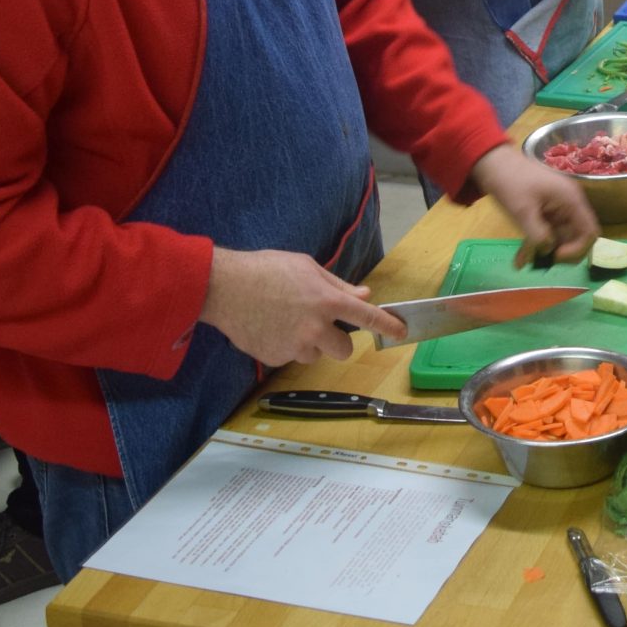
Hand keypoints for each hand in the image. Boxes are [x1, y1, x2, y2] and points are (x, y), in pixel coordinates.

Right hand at [200, 247, 408, 365]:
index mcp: (328, 301)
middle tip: (322, 325)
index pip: (368, 318)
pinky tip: (270, 327)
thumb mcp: (307, 267)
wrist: (225, 287)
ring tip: (286, 321)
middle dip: (338, 341)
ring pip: (315, 355)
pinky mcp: (275, 358)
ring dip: (309, 344)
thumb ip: (337, 285)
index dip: (388, 326)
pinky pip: (290, 357)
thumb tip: (363, 293)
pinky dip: (286, 346)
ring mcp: (295, 346)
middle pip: (344, 350)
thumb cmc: (266, 269)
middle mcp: (315, 328)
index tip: (401, 332)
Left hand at [466, 143, 599, 264]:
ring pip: (560, 237)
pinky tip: (520, 258)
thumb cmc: (510, 182)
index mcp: (571, 200)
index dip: (578, 249)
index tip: (556, 256)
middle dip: (561, 252)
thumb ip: (538, 235)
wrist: (493, 163)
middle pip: (577, 237)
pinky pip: (547, 233)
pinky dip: (536, 244)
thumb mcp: (523, 210)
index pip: (590, 232)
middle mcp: (569, 205)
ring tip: (523, 261)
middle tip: (542, 261)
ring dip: (545, 251)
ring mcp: (558, 208)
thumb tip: (549, 251)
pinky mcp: (546, 211)